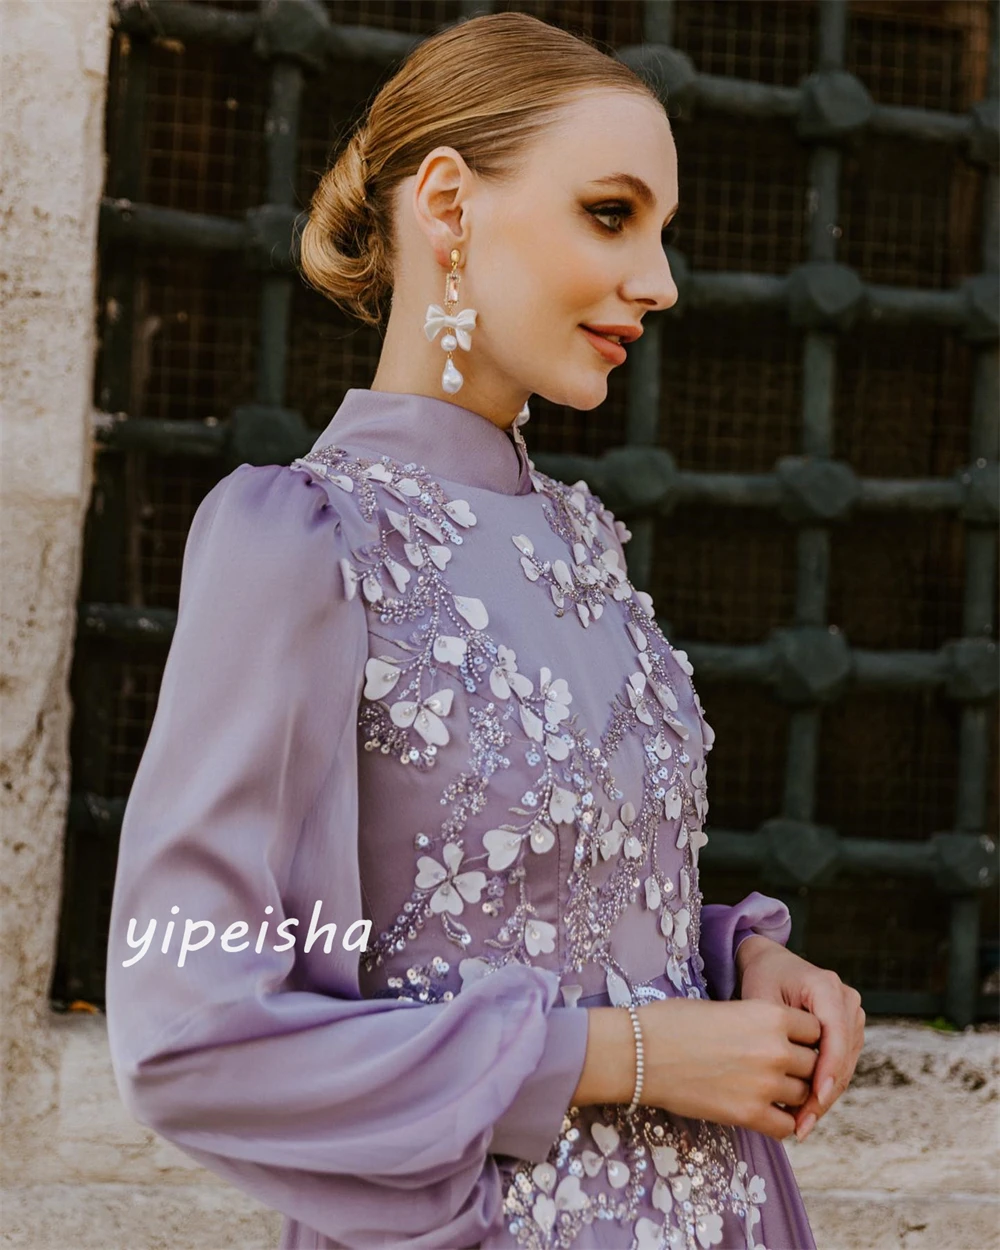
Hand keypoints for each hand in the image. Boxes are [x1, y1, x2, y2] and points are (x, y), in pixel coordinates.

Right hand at [636, 997, 820, 1140]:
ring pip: (803, 1096)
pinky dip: (780, 1122)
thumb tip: (776, 1037)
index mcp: (769, 1014)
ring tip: (770, 1090)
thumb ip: (758, 1022)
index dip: (804, 1038)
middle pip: (813, 1064)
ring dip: (791, 1095)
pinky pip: (786, 1126)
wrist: (641, 1052)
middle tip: (780, 1069)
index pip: (815, 1030)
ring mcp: (765, 1085)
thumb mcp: (725, 1008)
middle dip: (801, 1067)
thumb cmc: (674, 1023)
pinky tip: (764, 1113)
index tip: (791, 1042)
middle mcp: (775, 1049)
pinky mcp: (749, 1115)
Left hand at [735, 935, 865, 1140]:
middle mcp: (847, 1000)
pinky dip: (824, 1088)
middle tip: (802, 1126)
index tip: (816, 1100)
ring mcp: (852, 1016)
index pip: (835, 1036)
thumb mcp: (761, 999)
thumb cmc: (762, 979)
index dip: (828, 1071)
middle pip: (843, 1057)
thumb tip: (784, 1077)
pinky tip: (805, 1111)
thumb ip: (774, 1031)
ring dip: (825, 1098)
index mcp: (826, 987)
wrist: (772, 963)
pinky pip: (841, 1065)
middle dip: (824, 1094)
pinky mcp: (849, 1031)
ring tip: (801, 1126)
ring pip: (845, 1067)